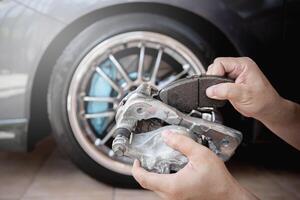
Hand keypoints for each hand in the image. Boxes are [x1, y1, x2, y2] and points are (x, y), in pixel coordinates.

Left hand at [132, 131, 256, 199]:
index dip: (136, 169)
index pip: (144, 179)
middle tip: (145, 158)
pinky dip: (161, 179)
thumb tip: (167, 135)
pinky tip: (168, 169)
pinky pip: (164, 190)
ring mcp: (174, 198)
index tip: (136, 160)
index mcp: (172, 186)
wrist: (227, 195)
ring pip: (155, 187)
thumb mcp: (200, 154)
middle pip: (147, 184)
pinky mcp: (179, 198)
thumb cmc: (217, 180)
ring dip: (152, 175)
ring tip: (156, 161)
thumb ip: (182, 143)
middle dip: (143, 171)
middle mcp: (170, 195)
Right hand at [206, 57, 281, 121]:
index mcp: (243, 65)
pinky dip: (217, 89)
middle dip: (214, 80)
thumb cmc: (263, 101)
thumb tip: (210, 90)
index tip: (215, 86)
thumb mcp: (243, 95)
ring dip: (216, 85)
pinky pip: (218, 81)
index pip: (220, 63)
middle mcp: (238, 67)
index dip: (214, 74)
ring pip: (216, 74)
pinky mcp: (231, 82)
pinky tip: (223, 94)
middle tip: (219, 91)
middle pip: (216, 67)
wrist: (267, 109)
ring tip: (223, 93)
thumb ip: (225, 91)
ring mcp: (235, 74)